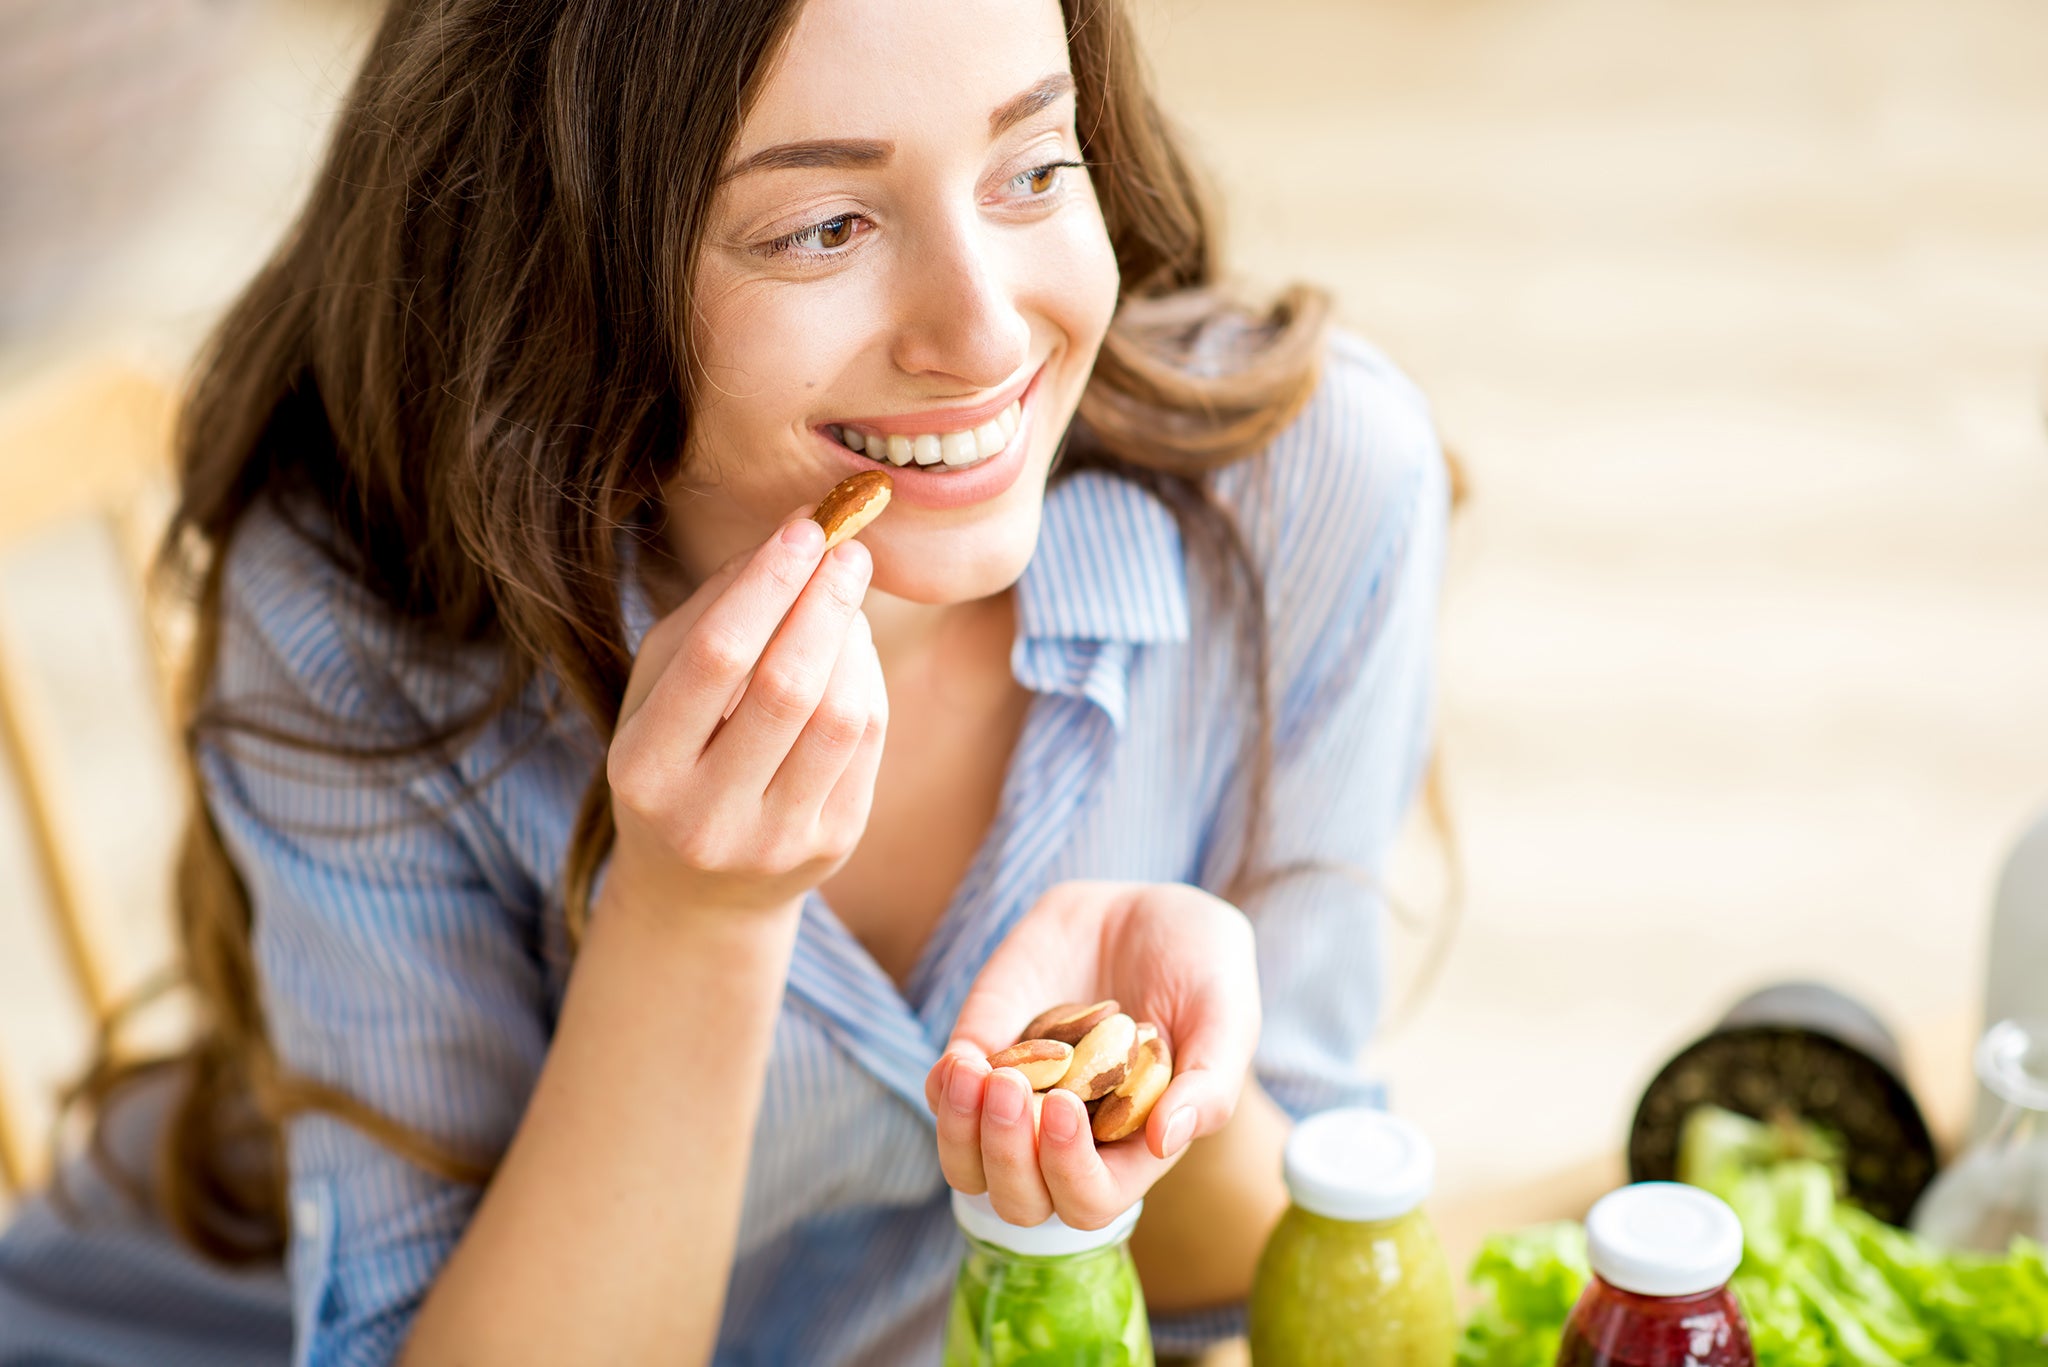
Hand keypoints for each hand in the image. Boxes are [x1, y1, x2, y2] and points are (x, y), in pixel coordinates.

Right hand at [603, 509, 886, 917]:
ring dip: (853, 640)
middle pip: (787, 687)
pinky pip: (867, 743)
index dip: (767, 585)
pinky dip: (866, 679)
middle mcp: (705, 816)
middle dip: (824, 604)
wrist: (698, 892)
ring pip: (840, 716)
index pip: (715, 658)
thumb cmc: (673, 760)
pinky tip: (852, 650)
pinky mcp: (832, 845)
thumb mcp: (657, 691)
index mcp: (643, 769)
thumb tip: (790, 536)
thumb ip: (709, 612)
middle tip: (850, 548)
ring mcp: (774, 840)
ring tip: (844, 599)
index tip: (805, 528)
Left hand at [925, 881, 1259, 1229]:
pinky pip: (944, 1099)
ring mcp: (1021, 1100)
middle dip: (1007, 1157)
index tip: (1067, 1107)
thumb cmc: (1202, 967)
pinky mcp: (985, 1052)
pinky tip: (962, 1060)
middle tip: (1014, 1091)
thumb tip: (1165, 1140)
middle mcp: (1070, 1138)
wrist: (1146, 907)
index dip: (1071, 1173)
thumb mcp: (1226, 1014)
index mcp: (1131, 1145)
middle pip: (1020, 1200)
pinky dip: (944, 1091)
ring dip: (962, 1133)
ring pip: (967, 1164)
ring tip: (976, 1074)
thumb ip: (1211, 1083)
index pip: (1090, 1202)